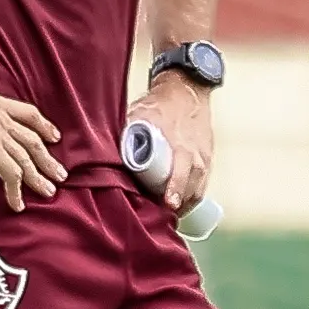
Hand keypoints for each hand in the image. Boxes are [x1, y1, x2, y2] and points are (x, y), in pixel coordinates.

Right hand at [0, 70, 65, 212]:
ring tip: (50, 192)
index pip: (28, 115)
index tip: (54, 136)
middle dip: (48, 160)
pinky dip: (16, 191)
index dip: (43, 126)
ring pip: (28, 161)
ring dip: (39, 178)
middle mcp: (3, 121)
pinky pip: (11, 176)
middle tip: (60, 175)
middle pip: (34, 142)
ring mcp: (1, 136)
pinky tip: (18, 205)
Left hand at [126, 72, 213, 213]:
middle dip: (178, 207)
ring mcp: (205, 157)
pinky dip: (193, 196)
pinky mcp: (208, 157)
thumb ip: (124, 133)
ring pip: (199, 190)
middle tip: (160, 219)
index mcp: (182, 146)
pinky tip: (180, 204)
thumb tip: (99, 152)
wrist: (187, 89)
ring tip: (167, 215)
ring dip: (184, 205)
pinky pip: (204, 183)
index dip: (173, 193)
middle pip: (191, 190)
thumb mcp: (140, 114)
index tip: (166, 206)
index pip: (181, 175)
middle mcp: (197, 154)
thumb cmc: (160, 104)